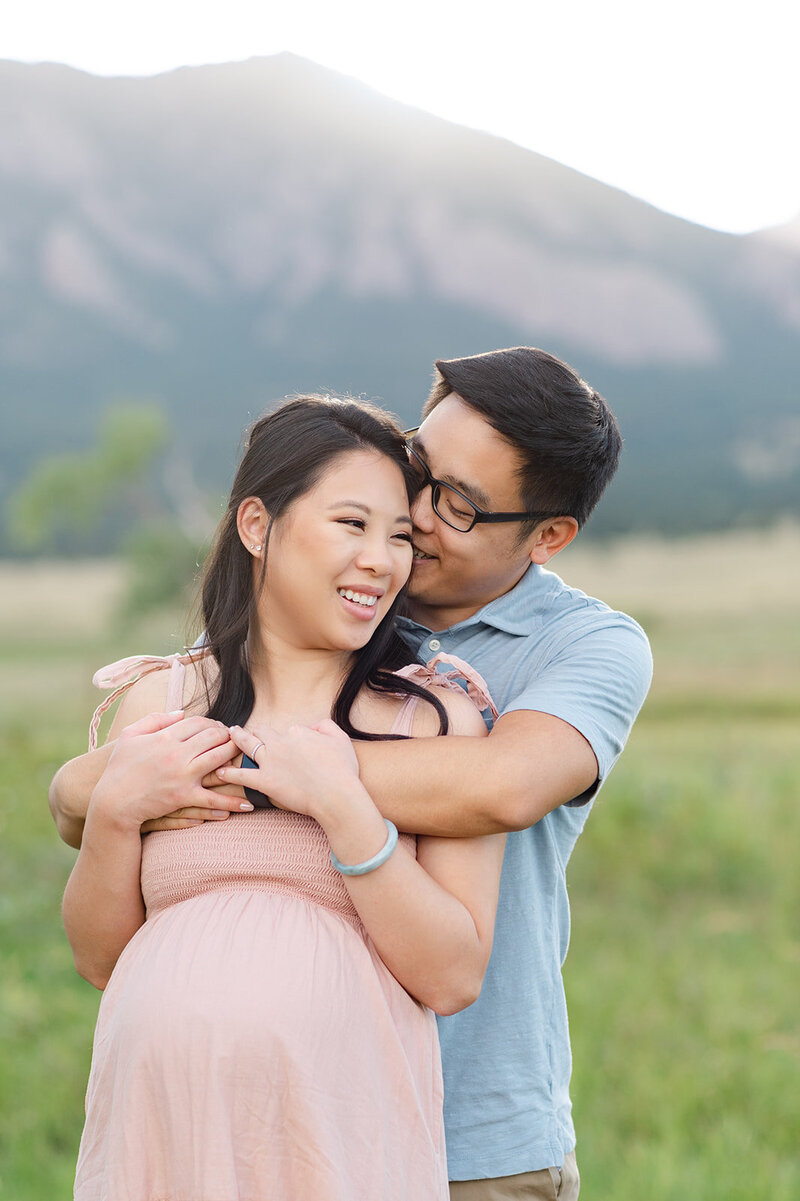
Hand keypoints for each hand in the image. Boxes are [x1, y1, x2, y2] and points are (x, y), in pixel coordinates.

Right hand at [89, 712, 253, 831]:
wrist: (112, 802)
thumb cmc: (119, 768)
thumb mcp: (130, 736)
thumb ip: (156, 719)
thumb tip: (181, 712)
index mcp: (166, 737)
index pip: (199, 723)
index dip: (213, 723)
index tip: (220, 728)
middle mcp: (177, 754)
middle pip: (214, 737)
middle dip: (229, 736)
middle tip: (237, 740)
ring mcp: (182, 776)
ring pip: (220, 761)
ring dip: (236, 758)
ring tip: (248, 759)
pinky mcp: (183, 798)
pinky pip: (213, 798)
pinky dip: (230, 801)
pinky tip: (246, 803)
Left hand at [220, 720, 359, 820]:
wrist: (336, 795)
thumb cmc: (343, 770)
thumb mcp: (341, 739)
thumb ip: (326, 726)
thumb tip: (313, 726)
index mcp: (298, 732)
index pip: (287, 730)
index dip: (287, 737)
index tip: (287, 744)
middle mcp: (281, 743)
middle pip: (263, 732)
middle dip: (256, 732)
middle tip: (248, 732)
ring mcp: (270, 762)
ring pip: (248, 745)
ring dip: (237, 740)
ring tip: (228, 736)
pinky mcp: (265, 781)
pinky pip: (241, 776)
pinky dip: (229, 774)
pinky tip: (220, 772)